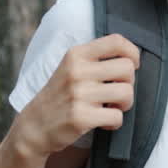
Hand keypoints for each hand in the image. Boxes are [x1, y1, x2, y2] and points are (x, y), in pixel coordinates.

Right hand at [13, 34, 140, 159]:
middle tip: (117, 93)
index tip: (132, 65)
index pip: (116, 41)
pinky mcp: (81, 117)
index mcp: (77, 54)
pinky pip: (117, 117)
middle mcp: (77, 71)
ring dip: (124, 104)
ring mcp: (78, 94)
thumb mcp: (71, 67)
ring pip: (126, 93)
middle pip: (127, 68)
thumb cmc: (60, 95)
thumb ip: (95, 59)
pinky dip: (115, 122)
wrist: (34, 125)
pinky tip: (104, 122)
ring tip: (112, 107)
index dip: (133, 53)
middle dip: (129, 83)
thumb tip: (132, 58)